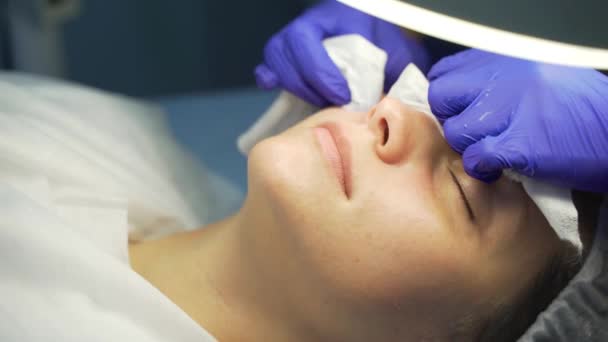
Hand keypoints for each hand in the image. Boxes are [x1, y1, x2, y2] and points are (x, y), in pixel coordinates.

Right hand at [255, 0, 428, 106]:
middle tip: (333, 102)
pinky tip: (287, 92)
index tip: (343, 95)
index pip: (305, 38)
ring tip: (320, 101)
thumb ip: (392, 70)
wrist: (379, 34)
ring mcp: (293, 40)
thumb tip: (388, 102)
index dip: (319, 71)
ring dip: (295, 87)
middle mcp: (306, 24)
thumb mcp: (395, 50)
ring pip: (274, 59)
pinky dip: (272, 81)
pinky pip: (267, 68)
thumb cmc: (386, 41)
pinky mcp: (288, 57)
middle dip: (306, 84)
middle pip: (283, 50)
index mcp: (331, 15)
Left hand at [428, 49, 607, 191]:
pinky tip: (499, 169)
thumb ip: (495, 80)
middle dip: (453, 120)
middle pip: (442, 98)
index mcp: (505, 59)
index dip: (450, 98)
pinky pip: (475, 157)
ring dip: (469, 148)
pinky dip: (482, 168)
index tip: (463, 111)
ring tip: (494, 152)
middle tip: (476, 134)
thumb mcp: (535, 75)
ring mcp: (510, 108)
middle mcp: (503, 77)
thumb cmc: (580, 108)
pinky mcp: (519, 142)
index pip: (445, 73)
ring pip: (456, 131)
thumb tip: (461, 94)